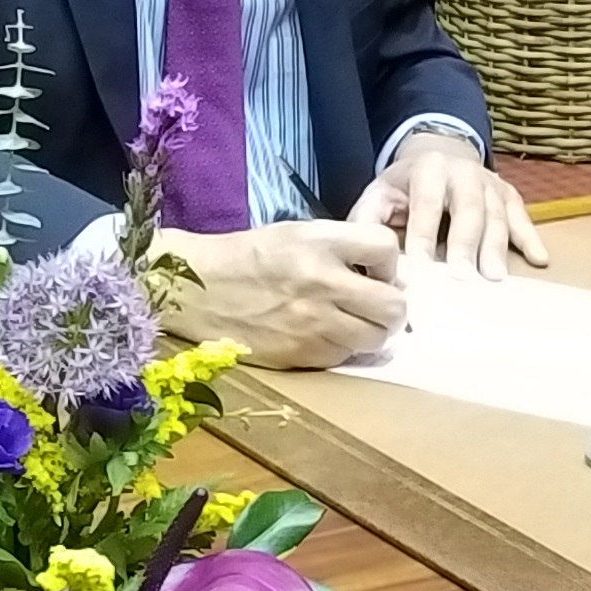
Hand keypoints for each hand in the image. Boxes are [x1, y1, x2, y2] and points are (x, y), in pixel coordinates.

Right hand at [154, 219, 406, 369]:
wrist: (196, 290)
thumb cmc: (249, 258)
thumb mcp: (296, 233)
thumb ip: (343, 247)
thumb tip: (388, 275)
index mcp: (319, 242)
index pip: (386, 248)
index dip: (389, 262)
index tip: (375, 270)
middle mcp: (321, 282)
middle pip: (394, 306)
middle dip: (392, 307)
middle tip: (376, 304)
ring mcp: (312, 323)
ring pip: (375, 339)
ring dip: (370, 332)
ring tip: (351, 322)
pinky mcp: (300, 354)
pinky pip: (344, 357)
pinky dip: (342, 349)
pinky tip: (323, 334)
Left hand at [347, 129, 549, 279]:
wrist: (439, 153)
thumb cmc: (406, 185)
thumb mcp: (379, 192)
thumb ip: (367, 218)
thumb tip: (361, 252)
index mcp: (428, 170)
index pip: (427, 206)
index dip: (424, 237)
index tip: (421, 270)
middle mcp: (464, 173)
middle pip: (469, 210)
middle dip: (466, 245)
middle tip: (463, 279)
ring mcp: (490, 184)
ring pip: (497, 215)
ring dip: (496, 248)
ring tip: (494, 278)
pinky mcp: (509, 195)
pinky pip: (522, 216)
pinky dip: (531, 237)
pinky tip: (540, 259)